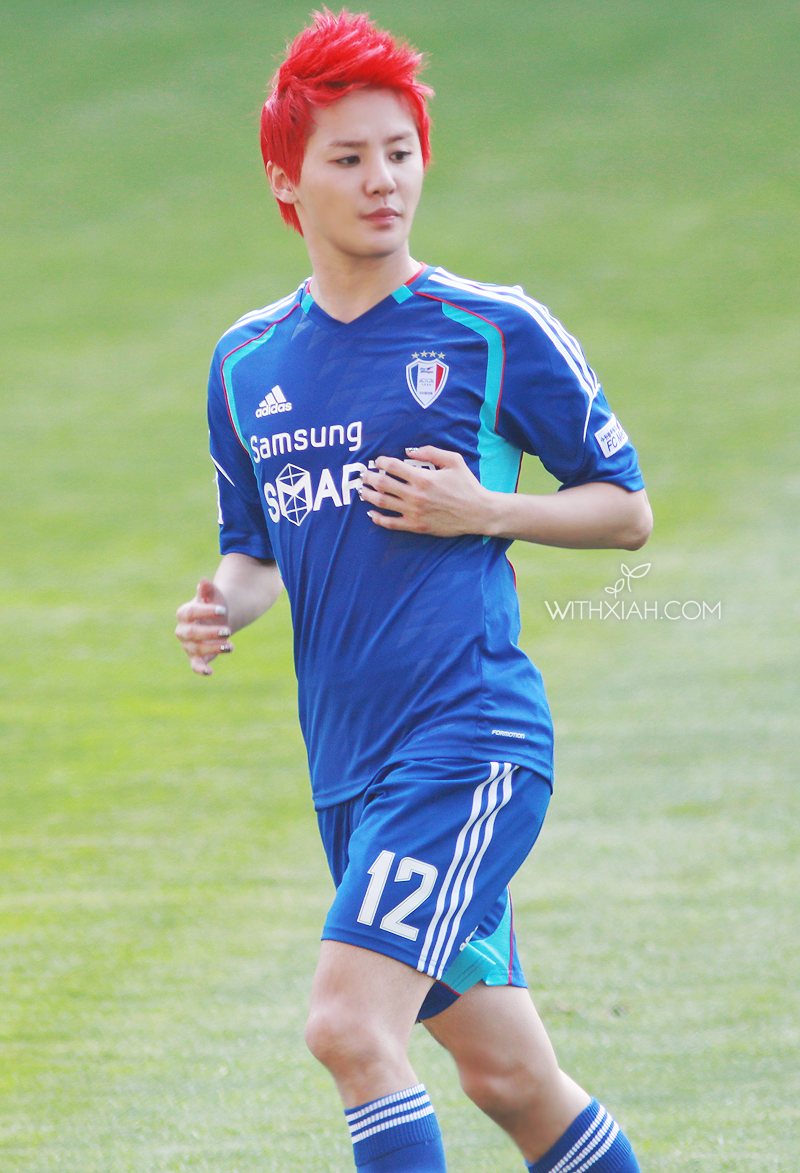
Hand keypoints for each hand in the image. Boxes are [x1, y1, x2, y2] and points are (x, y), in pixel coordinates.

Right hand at [175, 578, 231, 675]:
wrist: (219, 619)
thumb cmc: (214, 605)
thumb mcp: (213, 596)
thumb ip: (208, 590)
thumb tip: (204, 581)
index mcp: (184, 613)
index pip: (191, 613)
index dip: (206, 612)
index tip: (224, 610)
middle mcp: (183, 630)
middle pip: (192, 633)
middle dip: (210, 633)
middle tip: (228, 630)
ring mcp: (188, 645)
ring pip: (197, 648)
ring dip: (213, 648)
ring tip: (230, 646)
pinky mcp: (196, 657)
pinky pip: (195, 665)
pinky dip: (200, 669)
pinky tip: (210, 672)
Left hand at [358, 445, 492, 536]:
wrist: (478, 512)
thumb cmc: (467, 485)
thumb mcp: (453, 461)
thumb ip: (430, 452)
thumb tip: (408, 450)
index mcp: (423, 478)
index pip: (393, 466)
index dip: (381, 461)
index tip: (378, 461)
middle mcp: (415, 495)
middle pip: (382, 484)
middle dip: (369, 477)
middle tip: (365, 475)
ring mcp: (414, 512)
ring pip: (382, 503)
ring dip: (369, 495)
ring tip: (363, 490)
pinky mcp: (416, 526)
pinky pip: (391, 523)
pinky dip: (378, 519)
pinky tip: (371, 513)